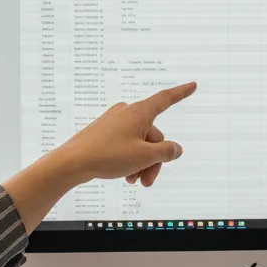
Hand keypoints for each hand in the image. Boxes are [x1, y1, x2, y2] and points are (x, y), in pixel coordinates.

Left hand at [55, 81, 195, 187]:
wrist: (73, 163)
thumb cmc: (107, 156)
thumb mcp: (145, 156)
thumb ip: (166, 152)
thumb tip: (176, 149)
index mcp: (140, 113)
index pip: (166, 99)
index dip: (182, 93)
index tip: (193, 85)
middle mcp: (128, 113)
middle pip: (154, 137)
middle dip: (154, 160)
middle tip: (147, 181)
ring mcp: (115, 122)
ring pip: (140, 144)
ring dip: (142, 163)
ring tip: (134, 181)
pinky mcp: (105, 132)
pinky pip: (126, 145)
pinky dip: (130, 160)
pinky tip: (125, 175)